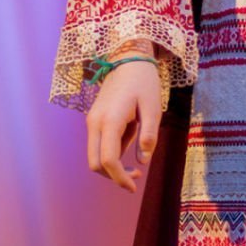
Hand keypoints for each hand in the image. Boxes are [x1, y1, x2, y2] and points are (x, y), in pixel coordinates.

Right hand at [85, 57, 160, 192]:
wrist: (127, 59)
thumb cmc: (144, 82)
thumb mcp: (153, 108)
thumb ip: (149, 136)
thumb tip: (143, 161)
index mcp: (110, 121)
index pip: (108, 160)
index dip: (120, 178)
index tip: (134, 187)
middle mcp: (95, 123)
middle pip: (94, 163)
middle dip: (113, 176)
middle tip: (136, 177)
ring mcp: (92, 121)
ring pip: (94, 155)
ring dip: (112, 165)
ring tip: (136, 157)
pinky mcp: (94, 119)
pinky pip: (98, 144)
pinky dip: (111, 152)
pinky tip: (130, 139)